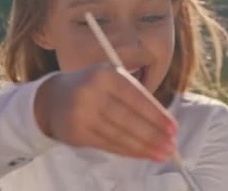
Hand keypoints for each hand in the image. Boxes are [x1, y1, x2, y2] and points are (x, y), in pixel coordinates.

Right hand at [34, 62, 177, 160]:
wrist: (54, 98)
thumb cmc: (94, 87)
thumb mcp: (112, 79)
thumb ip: (135, 95)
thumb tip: (163, 123)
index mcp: (106, 73)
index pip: (136, 97)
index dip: (156, 114)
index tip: (173, 128)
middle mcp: (92, 92)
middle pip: (128, 119)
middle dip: (153, 135)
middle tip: (171, 147)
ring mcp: (81, 113)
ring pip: (119, 134)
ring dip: (142, 147)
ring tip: (161, 154)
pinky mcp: (76, 133)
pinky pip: (107, 144)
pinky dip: (127, 151)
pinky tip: (141, 154)